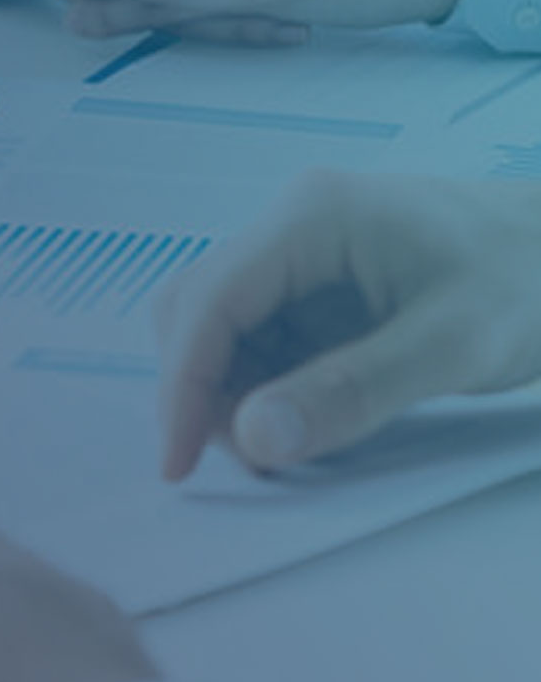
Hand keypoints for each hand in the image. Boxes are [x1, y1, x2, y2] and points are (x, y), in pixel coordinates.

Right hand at [156, 172, 540, 479]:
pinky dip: (266, 390)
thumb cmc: (537, 280)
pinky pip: (261, 342)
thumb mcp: (455, 343)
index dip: (182, 387)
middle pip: (196, 313)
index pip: (207, 302)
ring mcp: (300, 257)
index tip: (178, 464)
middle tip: (256, 458)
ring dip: (234, 395)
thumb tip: (251, 438)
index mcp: (310, 218)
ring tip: (292, 441)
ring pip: (220, 332)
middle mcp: (289, 227)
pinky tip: (308, 418)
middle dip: (205, 392)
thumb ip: (352, 391)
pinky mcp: (316, 288)